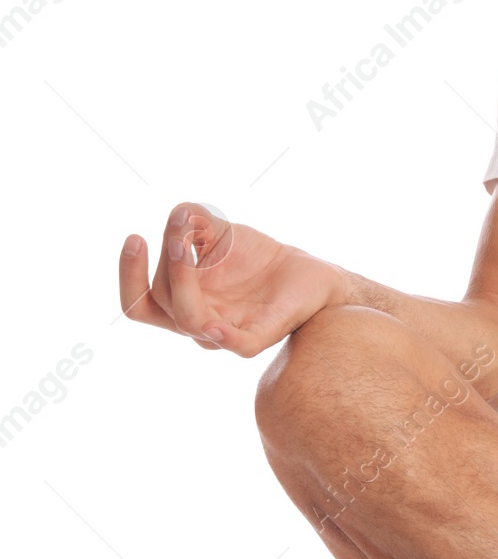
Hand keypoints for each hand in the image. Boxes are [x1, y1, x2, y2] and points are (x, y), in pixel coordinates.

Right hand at [118, 202, 343, 356]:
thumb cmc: (256, 257)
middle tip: (180, 228)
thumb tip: (179, 213)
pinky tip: (214, 325)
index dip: (129, 274)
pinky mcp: (260, 335)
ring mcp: (227, 332)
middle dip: (167, 261)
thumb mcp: (218, 230)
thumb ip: (191, 221)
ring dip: (182, 279)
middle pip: (161, 302)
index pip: (140, 301)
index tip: (136, 237)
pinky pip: (237, 345)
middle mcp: (199, 321)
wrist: (306, 271)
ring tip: (186, 244)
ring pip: (190, 319)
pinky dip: (223, 337)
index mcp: (182, 303)